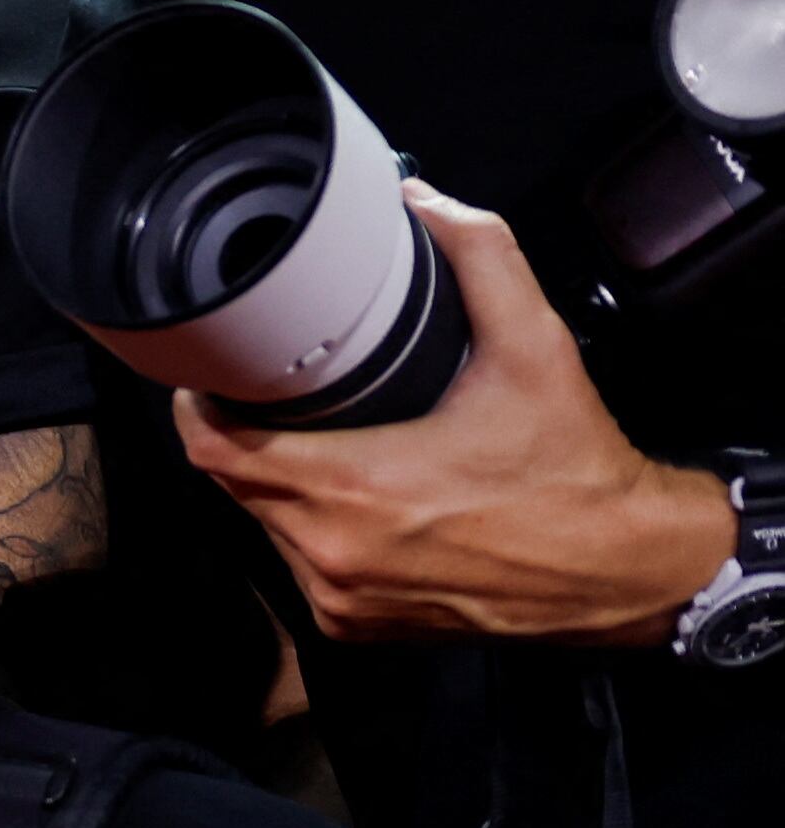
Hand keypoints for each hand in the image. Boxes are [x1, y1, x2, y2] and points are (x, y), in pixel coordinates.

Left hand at [175, 181, 733, 645]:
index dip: (199, 406)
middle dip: (240, 436)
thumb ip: (480, 260)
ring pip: (264, 527)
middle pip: (233, 485)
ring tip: (311, 441)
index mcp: (355, 489)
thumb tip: (425, 201)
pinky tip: (347, 498)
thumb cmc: (577, 469)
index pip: (215, 450)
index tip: (212, 374)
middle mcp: (334, 552)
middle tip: (265, 395)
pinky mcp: (361, 625)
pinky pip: (301, 566)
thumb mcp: (536, 348)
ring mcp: (343, 597)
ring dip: (275, 485)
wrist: (628, 572)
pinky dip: (310, 529)